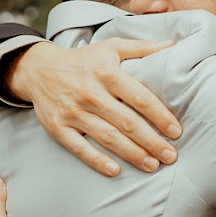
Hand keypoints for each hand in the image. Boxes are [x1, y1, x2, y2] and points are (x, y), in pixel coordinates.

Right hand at [7, 38, 181, 175]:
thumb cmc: (84, 60)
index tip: (176, 131)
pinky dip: (97, 161)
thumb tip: (174, 45)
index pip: (140, 97)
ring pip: (107, 137)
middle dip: (151, 141)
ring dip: (132, 154)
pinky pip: (79, 148)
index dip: (160, 116)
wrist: (39, 69)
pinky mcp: (58, 127)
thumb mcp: (112, 46)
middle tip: (170, 155)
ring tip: (152, 165)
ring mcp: (73, 111)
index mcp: (107, 72)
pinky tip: (116, 171)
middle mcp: (90, 92)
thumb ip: (143, 47)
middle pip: (127, 121)